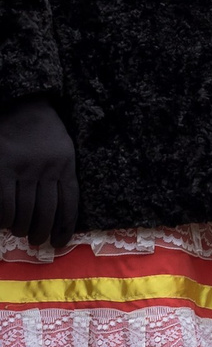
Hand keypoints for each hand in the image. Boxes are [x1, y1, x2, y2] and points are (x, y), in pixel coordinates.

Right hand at [0, 100, 76, 248]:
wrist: (20, 103)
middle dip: (42, 232)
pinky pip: (3, 202)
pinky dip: (3, 218)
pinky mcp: (1, 168)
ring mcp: (23, 168)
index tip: (60, 243)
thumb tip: (58, 206)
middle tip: (37, 241)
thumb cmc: (42, 129)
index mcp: (65, 164)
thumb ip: (62, 173)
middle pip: (46, 211)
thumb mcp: (63, 148)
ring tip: (20, 232)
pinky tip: (3, 223)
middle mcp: (46, 169)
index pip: (69, 203)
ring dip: (21, 227)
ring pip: (24, 210)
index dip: (65, 227)